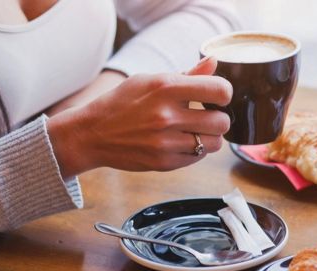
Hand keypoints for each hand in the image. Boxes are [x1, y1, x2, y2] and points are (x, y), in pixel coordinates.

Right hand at [47, 57, 231, 177]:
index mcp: (165, 88)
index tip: (216, 96)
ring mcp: (166, 142)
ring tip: (196, 130)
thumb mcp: (150, 80)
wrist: (92, 134)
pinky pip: (198, 157)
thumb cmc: (123, 102)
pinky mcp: (164, 162)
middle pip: (222, 121)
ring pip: (214, 143)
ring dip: (210, 136)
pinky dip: (196, 150)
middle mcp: (167, 115)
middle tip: (207, 116)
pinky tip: (181, 141)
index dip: (224, 93)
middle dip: (219, 118)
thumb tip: (214, 62)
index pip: (219, 90)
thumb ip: (187, 75)